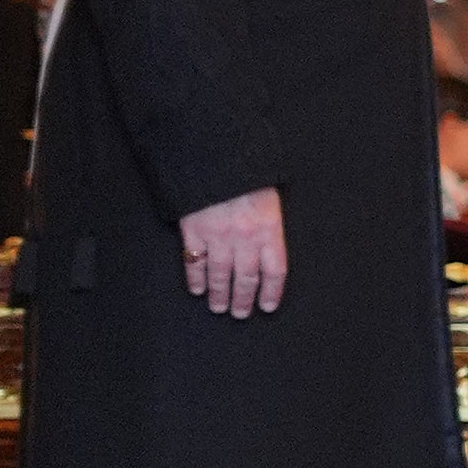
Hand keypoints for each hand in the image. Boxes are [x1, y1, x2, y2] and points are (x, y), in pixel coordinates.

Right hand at [179, 187, 288, 317]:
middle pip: (246, 277)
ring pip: (220, 274)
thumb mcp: (270, 196)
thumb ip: (270, 223)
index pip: (275, 270)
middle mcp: (244, 237)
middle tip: (241, 313)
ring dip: (219, 294)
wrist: (213, 154)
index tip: (268, 306)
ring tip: (219, 307)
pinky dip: (195, 278)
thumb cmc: (246, 174)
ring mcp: (217, 236)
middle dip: (243, 299)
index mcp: (269, 228)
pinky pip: (194, 262)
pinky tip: (196, 289)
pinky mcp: (193, 231)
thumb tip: (270, 246)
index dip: (272, 291)